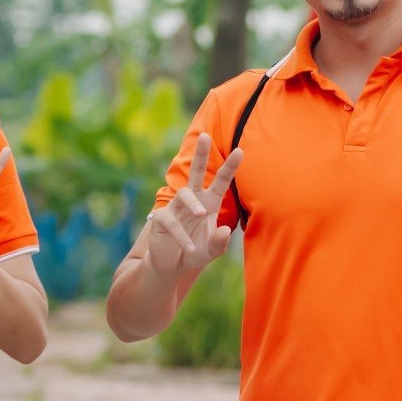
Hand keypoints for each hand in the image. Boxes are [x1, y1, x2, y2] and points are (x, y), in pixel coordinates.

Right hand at [143, 133, 242, 277]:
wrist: (172, 265)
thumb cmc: (195, 251)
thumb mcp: (212, 251)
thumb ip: (220, 243)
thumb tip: (224, 231)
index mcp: (209, 202)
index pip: (221, 182)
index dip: (230, 167)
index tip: (240, 151)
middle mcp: (193, 200)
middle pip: (196, 172)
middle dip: (201, 154)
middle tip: (204, 135)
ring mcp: (176, 208)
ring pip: (184, 194)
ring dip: (194, 203)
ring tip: (202, 214)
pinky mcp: (161, 219)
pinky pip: (172, 222)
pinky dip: (182, 236)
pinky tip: (190, 248)